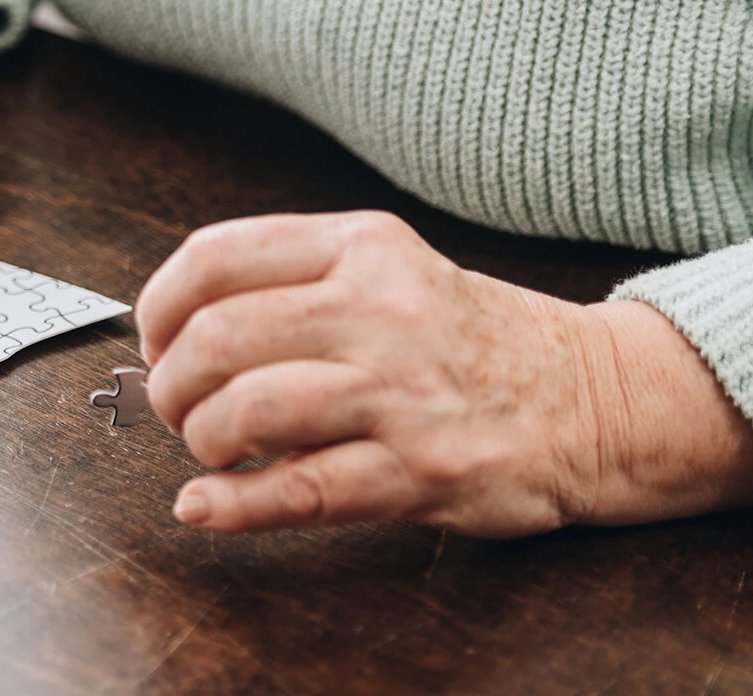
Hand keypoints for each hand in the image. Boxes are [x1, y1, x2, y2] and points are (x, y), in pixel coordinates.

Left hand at [135, 211, 752, 536]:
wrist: (598, 397)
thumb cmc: (468, 338)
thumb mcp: (388, 270)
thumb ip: (294, 284)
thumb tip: (174, 328)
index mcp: (362, 247)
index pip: (216, 257)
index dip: (159, 306)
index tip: (155, 340)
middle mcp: (380, 310)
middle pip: (218, 338)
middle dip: (171, 384)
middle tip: (176, 406)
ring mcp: (401, 392)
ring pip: (249, 410)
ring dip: (202, 439)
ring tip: (212, 448)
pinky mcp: (419, 470)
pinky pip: (299, 490)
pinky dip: (233, 504)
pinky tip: (203, 504)